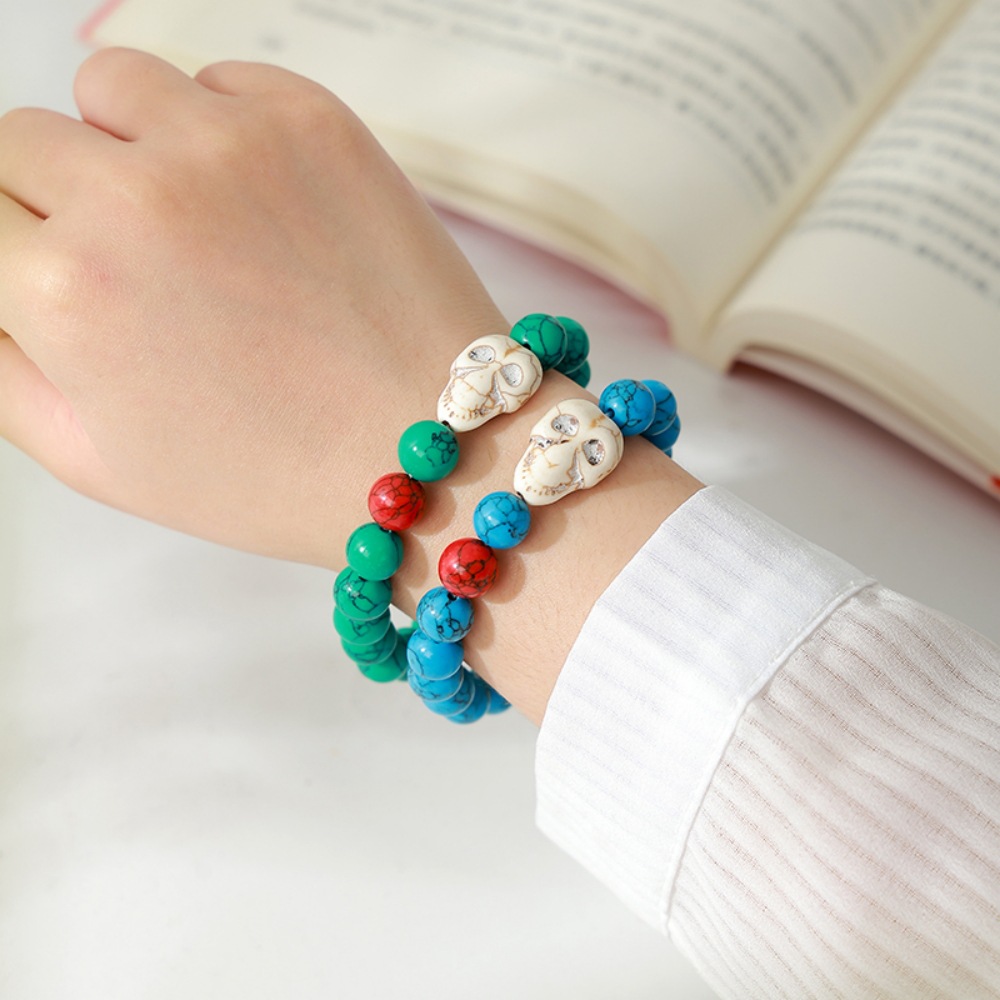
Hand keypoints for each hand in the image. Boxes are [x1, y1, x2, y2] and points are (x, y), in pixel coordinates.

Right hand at [0, 49, 701, 719]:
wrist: (430, 452)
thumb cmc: (275, 474)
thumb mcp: (100, 461)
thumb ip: (2, 364)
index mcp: (65, 291)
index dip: (21, 247)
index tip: (60, 268)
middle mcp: (136, 197)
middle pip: (27, 140)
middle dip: (61, 197)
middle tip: (136, 262)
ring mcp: (230, 144)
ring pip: (113, 86)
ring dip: (128, 142)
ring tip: (190, 219)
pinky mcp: (312, 119)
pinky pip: (217, 80)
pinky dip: (218, 125)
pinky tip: (259, 203)